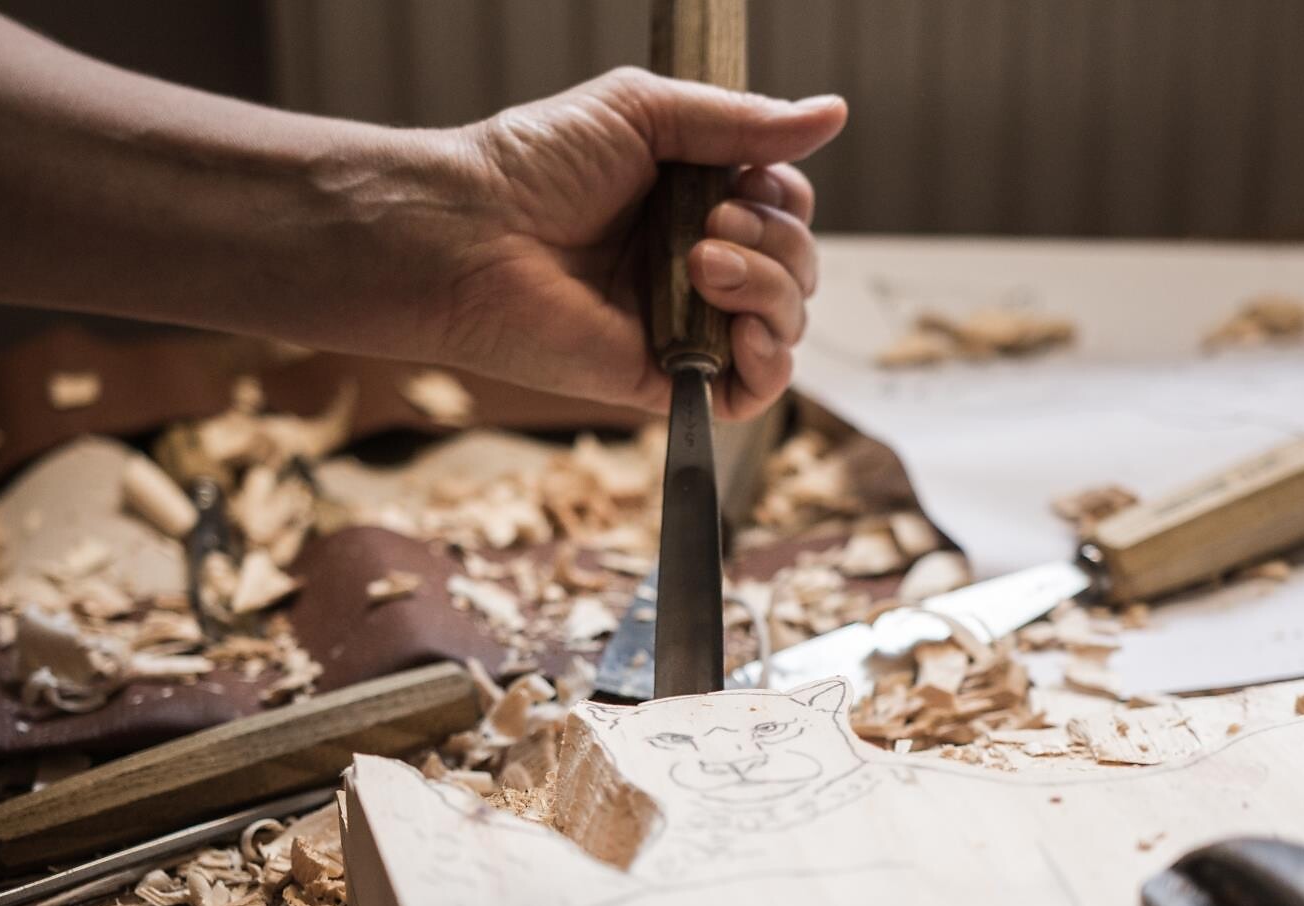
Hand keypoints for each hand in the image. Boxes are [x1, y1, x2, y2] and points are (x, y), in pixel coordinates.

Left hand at [434, 69, 846, 419]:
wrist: (470, 231)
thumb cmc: (536, 164)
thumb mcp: (646, 113)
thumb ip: (741, 120)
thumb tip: (833, 112)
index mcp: (695, 205)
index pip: (786, 213)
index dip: (784, 199)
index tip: (744, 180)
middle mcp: (697, 268)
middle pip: (798, 269)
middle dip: (776, 243)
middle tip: (711, 223)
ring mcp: (685, 327)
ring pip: (786, 326)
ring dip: (770, 289)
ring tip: (703, 263)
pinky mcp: (666, 380)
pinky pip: (751, 394)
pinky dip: (769, 364)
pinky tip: (744, 330)